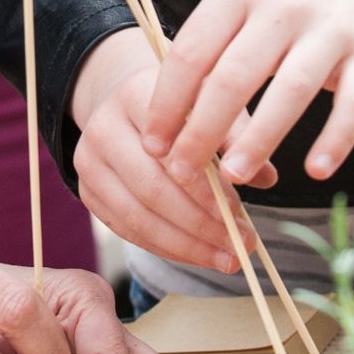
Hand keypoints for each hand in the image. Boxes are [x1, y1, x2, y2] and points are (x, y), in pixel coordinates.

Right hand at [68, 29, 250, 277]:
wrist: (129, 105)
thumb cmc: (182, 106)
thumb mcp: (210, 102)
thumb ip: (237, 134)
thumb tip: (265, 176)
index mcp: (135, 94)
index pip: (170, 148)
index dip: (205, 187)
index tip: (239, 213)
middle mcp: (102, 126)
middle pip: (152, 188)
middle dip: (201, 224)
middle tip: (242, 244)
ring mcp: (88, 162)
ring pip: (138, 217)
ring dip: (187, 245)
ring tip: (227, 258)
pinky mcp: (87, 192)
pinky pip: (128, 231)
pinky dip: (167, 248)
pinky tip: (200, 255)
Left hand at [143, 0, 353, 188]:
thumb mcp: (247, 2)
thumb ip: (215, 50)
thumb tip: (173, 122)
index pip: (192, 51)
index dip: (168, 102)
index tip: (153, 144)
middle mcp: (282, 7)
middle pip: (234, 75)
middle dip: (203, 130)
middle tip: (184, 171)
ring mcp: (330, 29)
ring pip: (291, 90)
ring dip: (260, 138)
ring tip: (235, 178)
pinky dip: (336, 138)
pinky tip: (316, 171)